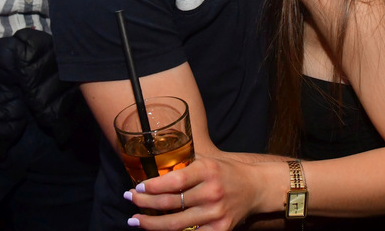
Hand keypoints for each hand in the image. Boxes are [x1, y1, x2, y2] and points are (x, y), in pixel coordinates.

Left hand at [125, 155, 263, 230]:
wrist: (255, 187)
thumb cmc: (225, 172)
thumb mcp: (207, 161)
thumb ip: (184, 165)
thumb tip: (152, 168)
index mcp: (207, 170)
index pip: (175, 181)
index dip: (152, 187)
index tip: (137, 188)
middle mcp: (212, 192)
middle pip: (170, 204)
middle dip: (144, 204)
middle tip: (129, 201)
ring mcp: (216, 214)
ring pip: (176, 224)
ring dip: (151, 224)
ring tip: (135, 221)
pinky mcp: (221, 230)